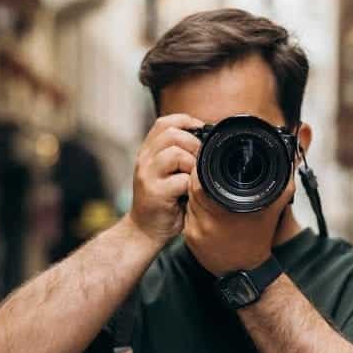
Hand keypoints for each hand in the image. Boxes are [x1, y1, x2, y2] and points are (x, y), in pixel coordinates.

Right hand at [129, 114, 203, 244]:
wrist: (144, 231)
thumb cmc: (164, 203)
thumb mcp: (167, 174)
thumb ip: (180, 157)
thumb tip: (208, 142)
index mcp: (148, 152)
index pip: (165, 123)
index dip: (186, 122)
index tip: (202, 133)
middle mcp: (144, 160)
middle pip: (172, 134)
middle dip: (194, 144)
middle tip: (201, 162)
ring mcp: (147, 175)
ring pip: (175, 153)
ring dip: (192, 164)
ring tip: (194, 178)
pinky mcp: (155, 193)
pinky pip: (180, 180)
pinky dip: (191, 185)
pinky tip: (190, 194)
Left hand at [183, 163, 294, 274]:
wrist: (247, 270)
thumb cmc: (258, 240)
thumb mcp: (272, 211)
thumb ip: (281, 187)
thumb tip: (287, 168)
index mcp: (224, 211)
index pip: (200, 182)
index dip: (201, 170)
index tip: (207, 165)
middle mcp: (206, 222)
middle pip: (192, 190)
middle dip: (198, 181)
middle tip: (207, 176)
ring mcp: (196, 231)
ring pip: (189, 202)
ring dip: (196, 195)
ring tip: (208, 193)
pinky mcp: (190, 238)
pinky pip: (188, 216)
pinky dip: (195, 210)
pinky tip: (206, 210)